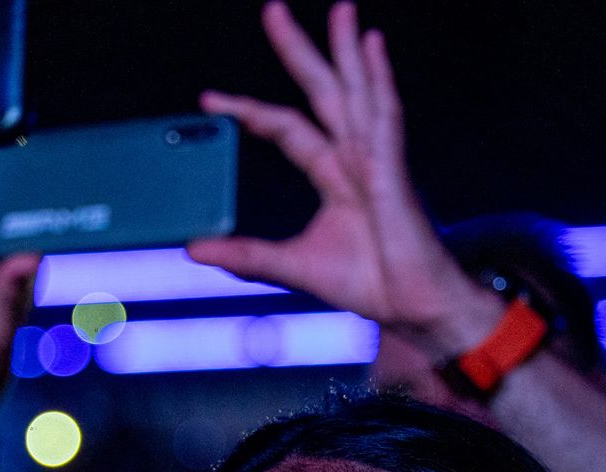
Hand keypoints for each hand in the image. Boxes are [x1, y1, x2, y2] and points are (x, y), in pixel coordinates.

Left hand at [187, 1, 487, 355]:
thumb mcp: (291, 266)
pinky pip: (386, 118)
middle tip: (272, 8)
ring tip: (341, 8)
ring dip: (347, 49)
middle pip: (323, 92)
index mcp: (334, 175)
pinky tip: (373, 47)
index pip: (286, 129)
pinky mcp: (394, 172)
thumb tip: (194, 248)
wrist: (411, 307)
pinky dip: (379, 80)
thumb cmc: (369, 283)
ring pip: (358, 92)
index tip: (210, 100)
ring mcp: (378, 160)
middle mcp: (356, 158)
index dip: (250, 111)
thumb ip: (244, 255)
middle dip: (298, 50)